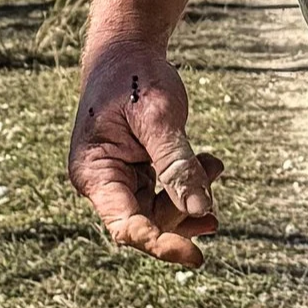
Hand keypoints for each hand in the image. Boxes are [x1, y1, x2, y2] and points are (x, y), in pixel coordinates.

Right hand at [67, 39, 222, 263]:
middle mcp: (102, 183)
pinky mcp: (137, 173)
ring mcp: (119, 180)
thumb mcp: (158, 116)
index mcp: (94, 173)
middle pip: (146, 223)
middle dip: (183, 212)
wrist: (126, 51)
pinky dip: (188, 185)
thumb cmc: (135, 77)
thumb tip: (200, 210)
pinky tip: (208, 166)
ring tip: (213, 163)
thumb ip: (177, 164)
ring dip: (190, 197)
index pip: (126, 227)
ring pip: (160, 212)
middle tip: (213, 178)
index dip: (159, 244)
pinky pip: (165, 195)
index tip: (195, 256)